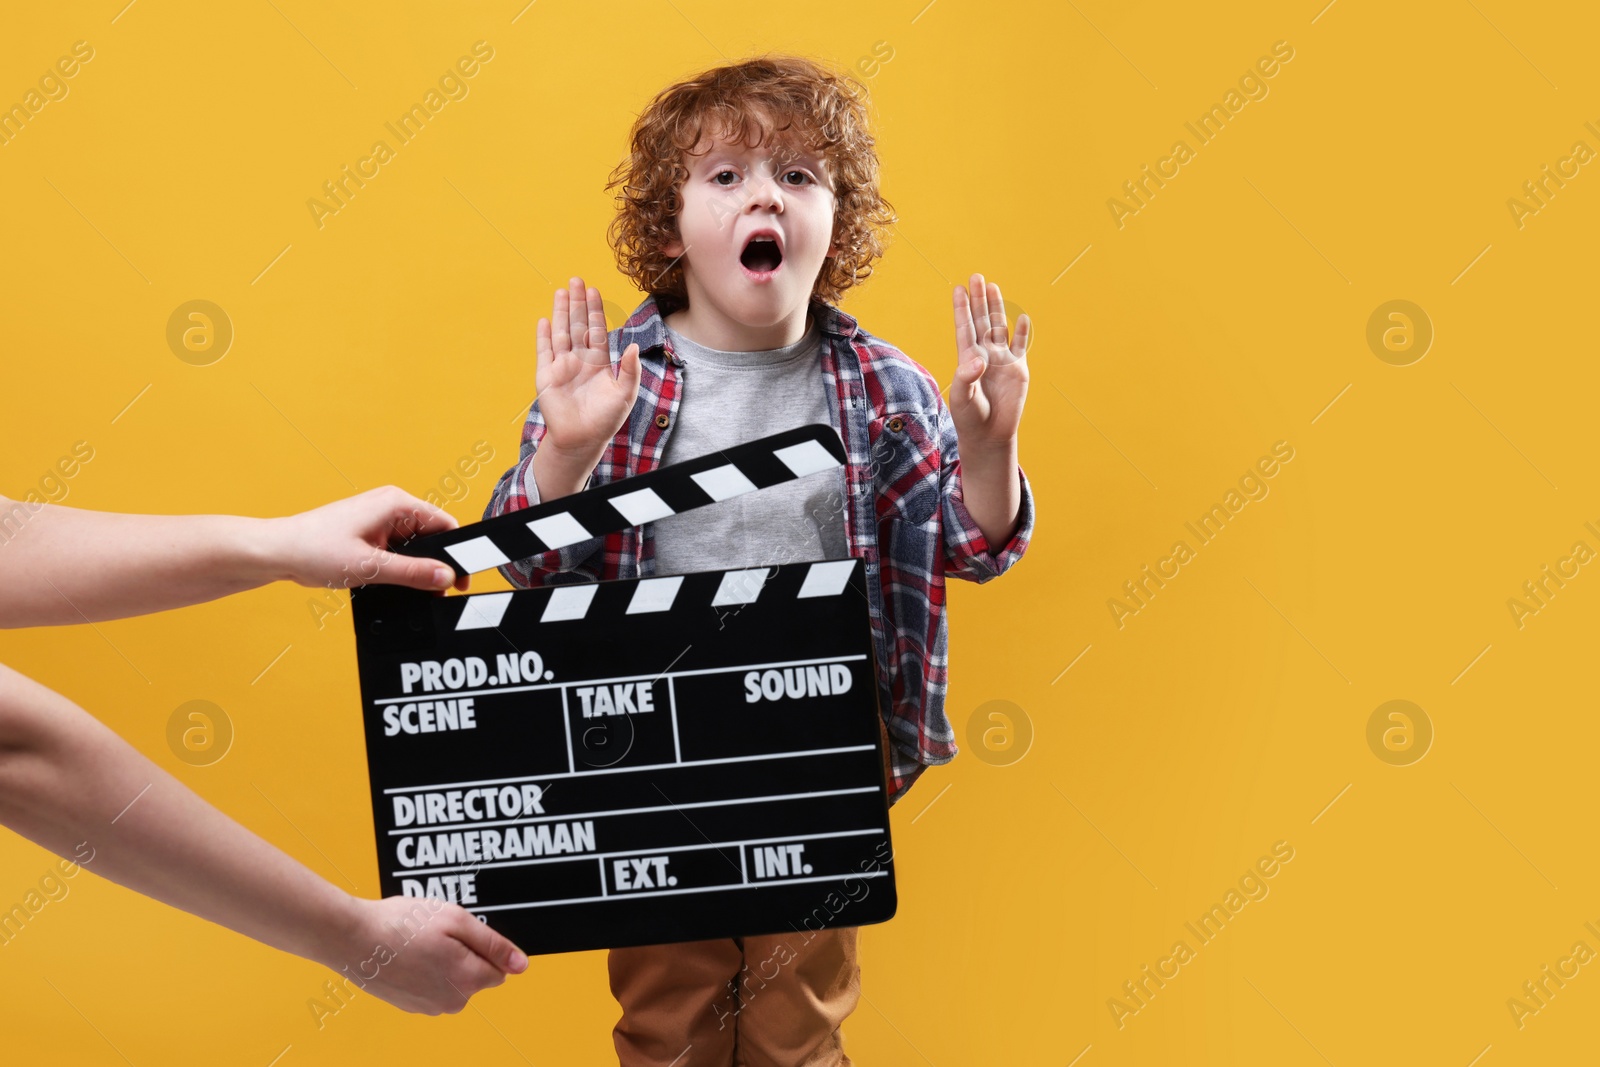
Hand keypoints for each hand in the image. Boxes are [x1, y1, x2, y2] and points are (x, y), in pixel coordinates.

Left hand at [270, 487, 469, 592]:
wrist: (276, 552)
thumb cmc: (313, 549)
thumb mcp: (370, 567)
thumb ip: (413, 573)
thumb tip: (446, 576)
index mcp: (396, 503)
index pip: (445, 524)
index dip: (457, 554)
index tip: (460, 579)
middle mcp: (391, 506)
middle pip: (432, 536)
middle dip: (434, 564)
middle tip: (432, 592)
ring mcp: (380, 519)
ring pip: (415, 546)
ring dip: (413, 567)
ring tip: (399, 585)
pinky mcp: (370, 532)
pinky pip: (398, 550)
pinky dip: (398, 567)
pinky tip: (386, 580)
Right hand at [336, 896, 527, 1014]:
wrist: (352, 938)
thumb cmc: (402, 924)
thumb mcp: (456, 921)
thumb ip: (494, 945)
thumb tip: (521, 965)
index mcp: (468, 980)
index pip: (499, 969)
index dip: (482, 945)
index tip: (458, 932)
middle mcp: (451, 1002)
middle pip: (476, 976)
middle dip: (464, 954)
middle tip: (436, 933)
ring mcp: (428, 1007)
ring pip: (453, 981)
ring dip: (443, 962)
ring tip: (418, 941)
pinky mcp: (409, 1006)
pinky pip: (431, 986)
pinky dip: (424, 970)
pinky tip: (406, 953)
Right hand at [535, 277, 642, 458]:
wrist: (582, 440)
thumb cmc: (605, 419)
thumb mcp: (624, 394)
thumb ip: (629, 370)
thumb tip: (632, 347)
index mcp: (598, 362)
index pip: (596, 330)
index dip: (595, 310)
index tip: (593, 290)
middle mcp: (579, 360)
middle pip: (577, 325)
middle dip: (577, 303)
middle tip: (576, 279)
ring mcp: (561, 366)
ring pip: (561, 333)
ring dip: (561, 312)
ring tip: (561, 291)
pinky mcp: (546, 376)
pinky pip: (544, 352)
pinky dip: (543, 336)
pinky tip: (545, 320)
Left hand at [949, 273, 1029, 451]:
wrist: (989, 434)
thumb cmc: (969, 417)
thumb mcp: (962, 397)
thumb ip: (967, 377)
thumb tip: (980, 358)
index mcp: (967, 359)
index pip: (964, 327)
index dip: (962, 308)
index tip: (958, 288)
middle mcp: (984, 355)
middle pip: (982, 321)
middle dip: (979, 299)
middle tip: (976, 277)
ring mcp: (1002, 360)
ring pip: (1000, 328)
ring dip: (997, 308)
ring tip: (993, 286)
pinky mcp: (1018, 369)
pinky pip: (1020, 346)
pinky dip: (1022, 332)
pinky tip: (1022, 318)